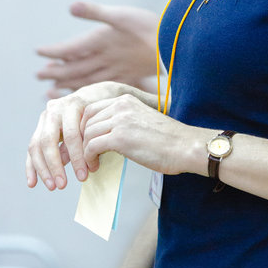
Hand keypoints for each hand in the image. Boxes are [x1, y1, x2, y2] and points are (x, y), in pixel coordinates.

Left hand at [26, 84, 194, 189]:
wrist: (187, 147)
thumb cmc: (170, 142)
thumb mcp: (143, 122)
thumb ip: (124, 124)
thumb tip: (106, 139)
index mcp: (126, 100)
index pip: (92, 110)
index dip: (85, 128)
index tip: (83, 144)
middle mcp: (121, 106)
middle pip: (86, 121)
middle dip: (79, 140)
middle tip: (80, 157)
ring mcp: (120, 120)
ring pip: (86, 134)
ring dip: (83, 152)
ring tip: (90, 165)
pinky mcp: (120, 137)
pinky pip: (92, 146)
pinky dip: (88, 159)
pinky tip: (95, 167)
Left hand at [35, 1, 158, 95]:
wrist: (176, 47)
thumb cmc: (149, 27)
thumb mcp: (121, 14)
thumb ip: (94, 11)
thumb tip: (71, 6)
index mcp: (101, 41)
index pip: (70, 49)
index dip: (53, 51)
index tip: (38, 52)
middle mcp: (105, 58)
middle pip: (74, 68)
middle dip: (55, 72)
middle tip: (39, 75)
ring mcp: (116, 69)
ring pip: (86, 80)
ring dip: (68, 84)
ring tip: (52, 89)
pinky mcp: (128, 76)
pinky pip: (101, 86)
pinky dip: (88, 90)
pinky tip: (83, 93)